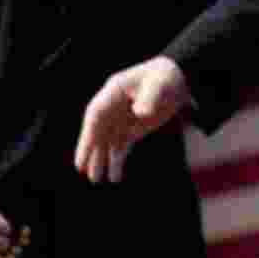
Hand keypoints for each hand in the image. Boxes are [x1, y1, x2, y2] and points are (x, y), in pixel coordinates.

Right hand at [74, 56, 189, 182]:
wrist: (177, 80)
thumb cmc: (164, 77)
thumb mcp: (158, 85)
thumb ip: (149, 98)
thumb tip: (141, 112)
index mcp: (114, 92)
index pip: (96, 113)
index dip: (88, 132)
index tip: (83, 147)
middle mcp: (113, 107)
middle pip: (97, 130)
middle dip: (90, 149)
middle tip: (81, 169)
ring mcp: (122, 119)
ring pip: (107, 141)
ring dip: (101, 159)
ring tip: (96, 180)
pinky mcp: (132, 129)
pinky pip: (121, 146)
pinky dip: (117, 161)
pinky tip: (115, 176)